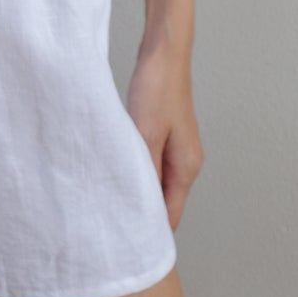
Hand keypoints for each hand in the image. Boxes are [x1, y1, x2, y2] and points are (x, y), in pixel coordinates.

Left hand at [125, 41, 202, 232]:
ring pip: (157, 182)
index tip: (124, 243)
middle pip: (165, 201)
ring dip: (137, 190)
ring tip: (110, 199)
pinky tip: (117, 170)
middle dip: (141, 213)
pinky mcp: (166, 135)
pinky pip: (152, 164)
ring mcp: (178, 148)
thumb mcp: (146, 135)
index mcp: (186, 167)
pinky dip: (137, 171)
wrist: (163, 53)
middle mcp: (186, 162)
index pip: (170, 215)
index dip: (149, 232)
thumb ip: (145, 173)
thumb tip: (141, 208)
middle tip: (111, 224)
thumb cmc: (157, 89)